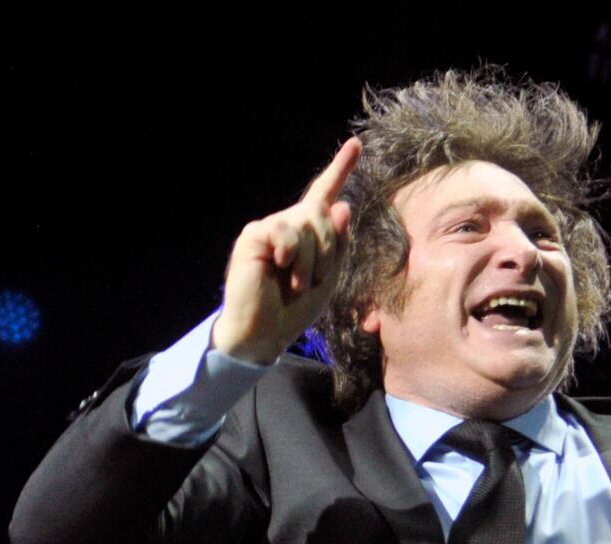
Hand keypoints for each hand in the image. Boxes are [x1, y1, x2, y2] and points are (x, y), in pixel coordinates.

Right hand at [212, 137, 361, 362]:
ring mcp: (270, 228)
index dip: (340, 169)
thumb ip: (338, 243)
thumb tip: (342, 204)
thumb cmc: (296, 308)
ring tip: (296, 283)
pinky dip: (291, 256)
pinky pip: (287, 233)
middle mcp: (288, 224)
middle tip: (312, 280)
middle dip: (328, 250)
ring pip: (307, 226)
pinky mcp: (254, 236)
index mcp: (307, 234)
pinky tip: (279, 269)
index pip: (325, 195)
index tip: (356, 144)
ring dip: (311, 261)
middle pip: (323, 214)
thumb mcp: (329, 277)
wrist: (265, 332)